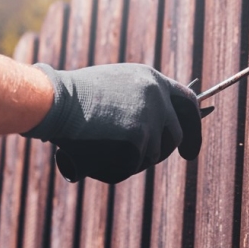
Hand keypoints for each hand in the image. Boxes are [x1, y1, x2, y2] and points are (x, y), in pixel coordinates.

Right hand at [22, 63, 201, 183]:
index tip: (189, 148)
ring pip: (153, 154)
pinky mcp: (139, 138)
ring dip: (134, 160)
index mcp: (152, 79)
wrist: (55, 101)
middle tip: (147, 161)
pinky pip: (134, 164)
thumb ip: (138, 100)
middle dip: (167, 152)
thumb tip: (154, 128)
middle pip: (175, 135)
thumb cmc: (73, 97)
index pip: (187, 102)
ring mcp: (150, 117)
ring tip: (104, 149)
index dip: (193, 126)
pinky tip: (98, 156)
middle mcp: (157, 96)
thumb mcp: (115, 87)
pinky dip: (118, 167)